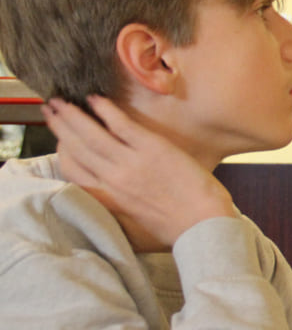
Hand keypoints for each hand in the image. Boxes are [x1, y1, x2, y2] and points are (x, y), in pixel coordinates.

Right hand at [42, 95, 236, 250]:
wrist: (204, 225)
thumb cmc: (175, 229)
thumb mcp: (134, 228)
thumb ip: (115, 212)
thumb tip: (104, 205)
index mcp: (107, 199)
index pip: (72, 171)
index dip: (62, 150)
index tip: (58, 137)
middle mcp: (113, 180)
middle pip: (76, 148)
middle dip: (60, 126)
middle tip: (50, 108)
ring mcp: (131, 163)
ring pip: (92, 135)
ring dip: (74, 115)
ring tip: (61, 100)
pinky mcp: (152, 149)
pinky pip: (121, 125)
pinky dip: (106, 111)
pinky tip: (96, 99)